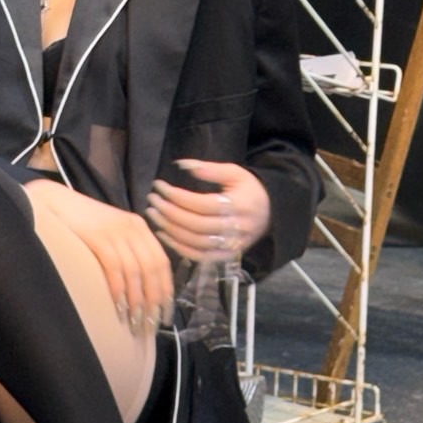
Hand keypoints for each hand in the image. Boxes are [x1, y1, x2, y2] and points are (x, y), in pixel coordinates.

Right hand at [25, 179, 173, 334]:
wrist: (56, 202)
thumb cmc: (82, 224)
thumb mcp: (112, 233)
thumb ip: (128, 251)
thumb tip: (140, 291)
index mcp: (140, 227)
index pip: (162, 262)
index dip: (166, 291)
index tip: (165, 315)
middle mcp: (133, 227)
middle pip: (152, 269)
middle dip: (153, 302)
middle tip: (149, 327)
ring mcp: (115, 230)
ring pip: (135, 271)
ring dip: (137, 301)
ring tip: (134, 324)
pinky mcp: (97, 235)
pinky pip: (115, 267)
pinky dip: (119, 290)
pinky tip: (118, 307)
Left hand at [146, 159, 270, 262]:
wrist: (270, 213)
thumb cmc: (249, 189)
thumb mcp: (235, 173)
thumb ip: (210, 169)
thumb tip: (181, 165)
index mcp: (240, 205)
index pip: (202, 204)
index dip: (178, 196)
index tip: (159, 186)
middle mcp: (236, 229)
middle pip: (196, 225)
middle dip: (170, 213)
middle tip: (152, 201)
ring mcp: (232, 246)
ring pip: (196, 243)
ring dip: (171, 230)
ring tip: (153, 215)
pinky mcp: (226, 257)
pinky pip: (199, 257)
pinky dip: (179, 248)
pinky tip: (163, 235)